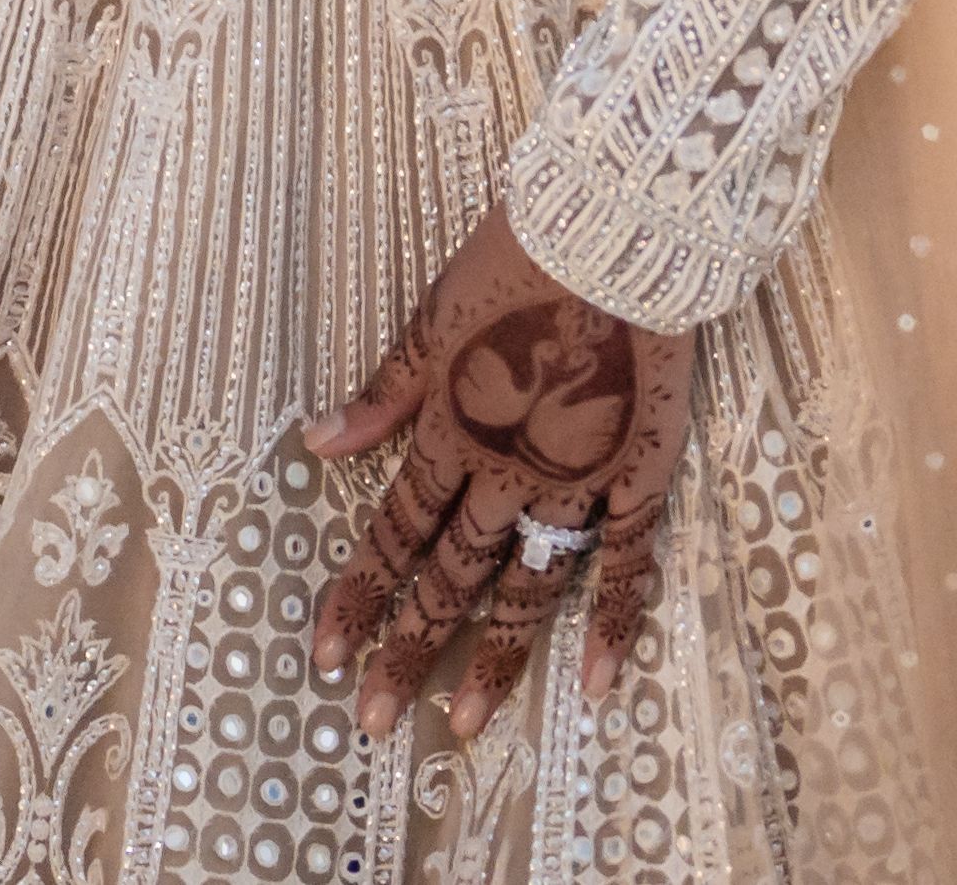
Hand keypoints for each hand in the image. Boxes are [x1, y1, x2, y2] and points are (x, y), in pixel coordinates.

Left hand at [301, 198, 687, 742]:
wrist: (613, 233)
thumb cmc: (515, 258)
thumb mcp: (431, 315)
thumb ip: (384, 391)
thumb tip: (317, 443)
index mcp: (452, 428)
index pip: (395, 532)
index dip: (358, 593)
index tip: (322, 654)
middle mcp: (509, 471)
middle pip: (451, 576)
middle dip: (407, 648)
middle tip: (370, 717)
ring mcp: (577, 483)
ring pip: (529, 588)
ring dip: (493, 657)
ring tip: (463, 724)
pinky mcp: (639, 477)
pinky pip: (627, 565)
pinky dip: (613, 625)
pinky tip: (595, 684)